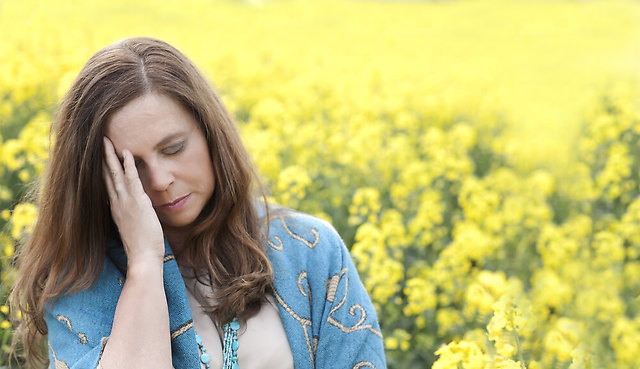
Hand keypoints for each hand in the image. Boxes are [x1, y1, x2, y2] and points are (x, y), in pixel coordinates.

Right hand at [103, 137, 164, 266]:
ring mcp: (125, 202)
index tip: (101, 156)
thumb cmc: (141, 246)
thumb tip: (137, 208)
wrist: (142, 258)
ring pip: (115, 174)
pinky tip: (125, 153)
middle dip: (103, 157)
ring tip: (107, 140)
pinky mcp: (137, 202)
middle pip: (107, 175)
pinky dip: (128, 165)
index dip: (104, 168)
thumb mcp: (134, 226)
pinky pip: (131, 179)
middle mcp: (117, 203)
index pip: (107, 184)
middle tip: (99, 141)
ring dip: (111, 156)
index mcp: (115, 208)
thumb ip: (132, 215)